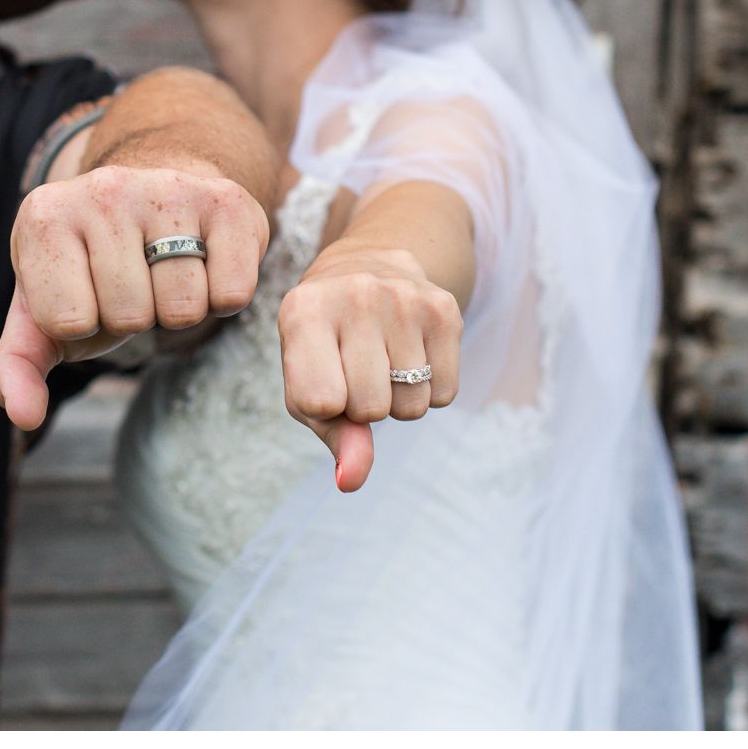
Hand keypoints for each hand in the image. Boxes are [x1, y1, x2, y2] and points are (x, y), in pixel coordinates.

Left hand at [0, 164, 269, 429]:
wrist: (151, 202)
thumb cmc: (90, 272)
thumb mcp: (42, 314)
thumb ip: (19, 365)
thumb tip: (23, 416)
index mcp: (45, 218)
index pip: (68, 321)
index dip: (84, 323)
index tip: (88, 292)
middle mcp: (104, 190)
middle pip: (130, 314)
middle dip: (134, 316)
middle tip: (133, 283)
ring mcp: (168, 188)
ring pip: (183, 306)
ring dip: (178, 308)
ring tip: (164, 274)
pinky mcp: (227, 201)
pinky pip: (232, 293)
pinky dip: (221, 297)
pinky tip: (203, 265)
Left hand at [278, 245, 462, 491]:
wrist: (366, 267)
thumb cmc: (325, 343)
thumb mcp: (308, 383)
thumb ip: (331, 435)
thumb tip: (351, 481)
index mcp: (303, 312)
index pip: (321, 402)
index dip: (326, 407)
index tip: (323, 379)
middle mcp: (355, 296)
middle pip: (372, 408)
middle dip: (365, 406)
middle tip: (356, 369)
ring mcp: (403, 298)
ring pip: (412, 406)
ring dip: (398, 401)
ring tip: (383, 362)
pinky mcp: (444, 308)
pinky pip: (444, 394)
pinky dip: (428, 391)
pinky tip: (410, 355)